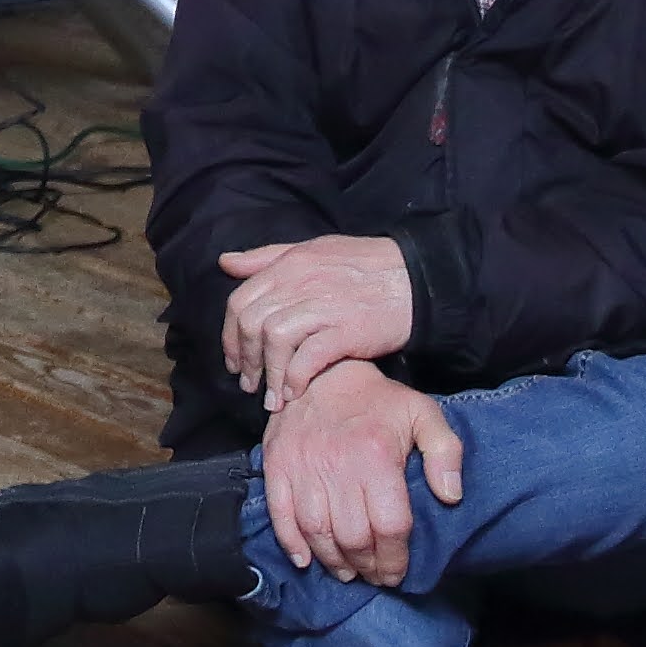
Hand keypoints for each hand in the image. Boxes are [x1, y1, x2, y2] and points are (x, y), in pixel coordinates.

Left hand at [220, 234, 416, 409]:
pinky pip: (308, 357)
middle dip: (244, 359)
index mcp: (289, 265)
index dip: (230, 334)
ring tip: (270, 397)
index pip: (240, 301)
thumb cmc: (366, 265)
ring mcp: (322, 307)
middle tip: (248, 383)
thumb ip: (267, 257)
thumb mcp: (313, 249)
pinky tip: (294, 393)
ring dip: (268, 374)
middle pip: (251, 323)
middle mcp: (300, 283)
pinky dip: (295, 378)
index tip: (234, 359)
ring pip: (274, 340)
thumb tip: (226, 262)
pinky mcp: (346, 330)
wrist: (419, 278)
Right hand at [258, 361, 462, 586]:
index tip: (397, 572)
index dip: (395, 559)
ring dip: (333, 561)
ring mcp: (303, 465)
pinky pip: (280, 512)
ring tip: (347, 571)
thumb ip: (446, 452)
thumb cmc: (378, 399)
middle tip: (374, 575)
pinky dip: (291, 542)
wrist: (326, 369)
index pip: (389, 526)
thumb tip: (451, 495)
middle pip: (353, 536)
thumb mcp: (424, 414)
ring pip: (317, 531)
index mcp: (376, 455)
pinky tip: (306, 559)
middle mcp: (338, 463)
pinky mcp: (277, 463)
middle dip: (367, 567)